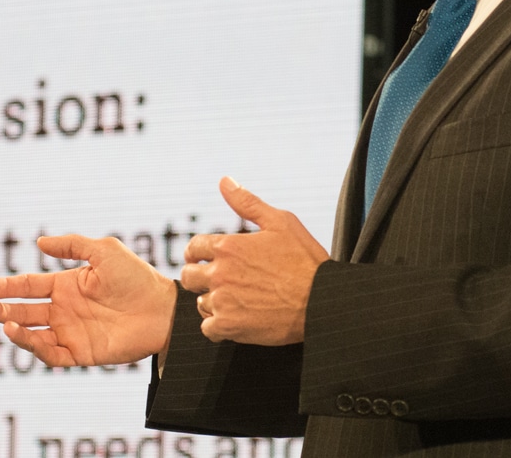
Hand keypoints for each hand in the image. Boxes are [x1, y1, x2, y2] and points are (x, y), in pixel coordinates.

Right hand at [0, 234, 176, 366]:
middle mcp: (65, 310)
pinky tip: (24, 334)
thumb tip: (39, 242)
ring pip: (33, 334)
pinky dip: (34, 348)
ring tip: (4, 321)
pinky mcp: (81, 353)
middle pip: (24, 311)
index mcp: (67, 286)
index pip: (28, 286)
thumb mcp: (104, 251)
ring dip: (15, 329)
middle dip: (2, 308)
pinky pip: (51, 355)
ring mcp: (71, 332)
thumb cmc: (137, 277)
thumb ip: (72, 246)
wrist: (162, 310)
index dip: (4, 287)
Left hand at [182, 177, 329, 345]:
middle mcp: (220, 273)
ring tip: (234, 300)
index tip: (206, 260)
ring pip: (200, 303)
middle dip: (199, 277)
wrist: (322, 301)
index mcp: (228, 246)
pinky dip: (218, 327)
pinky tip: (235, 319)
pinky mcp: (230, 327)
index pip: (192, 248)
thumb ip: (247, 203)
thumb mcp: (280, 222)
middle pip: (188, 276)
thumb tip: (224, 182)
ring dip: (212, 302)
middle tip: (219, 281)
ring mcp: (223, 301)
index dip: (198, 254)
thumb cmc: (305, 260)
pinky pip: (207, 329)